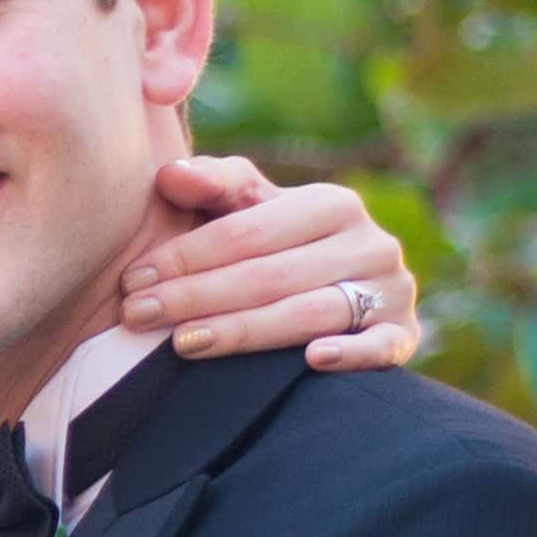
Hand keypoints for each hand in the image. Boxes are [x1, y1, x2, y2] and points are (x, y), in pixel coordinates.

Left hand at [128, 155, 423, 373]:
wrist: (344, 291)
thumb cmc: (278, 247)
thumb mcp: (250, 209)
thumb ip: (214, 185)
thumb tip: (168, 175)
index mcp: (332, 204)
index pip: (247, 231)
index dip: (185, 256)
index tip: (133, 281)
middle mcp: (369, 243)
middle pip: (270, 275)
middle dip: (196, 296)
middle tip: (138, 315)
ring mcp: (391, 291)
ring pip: (308, 313)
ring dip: (242, 331)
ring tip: (181, 343)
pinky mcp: (403, 335)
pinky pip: (379, 347)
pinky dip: (349, 354)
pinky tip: (311, 361)